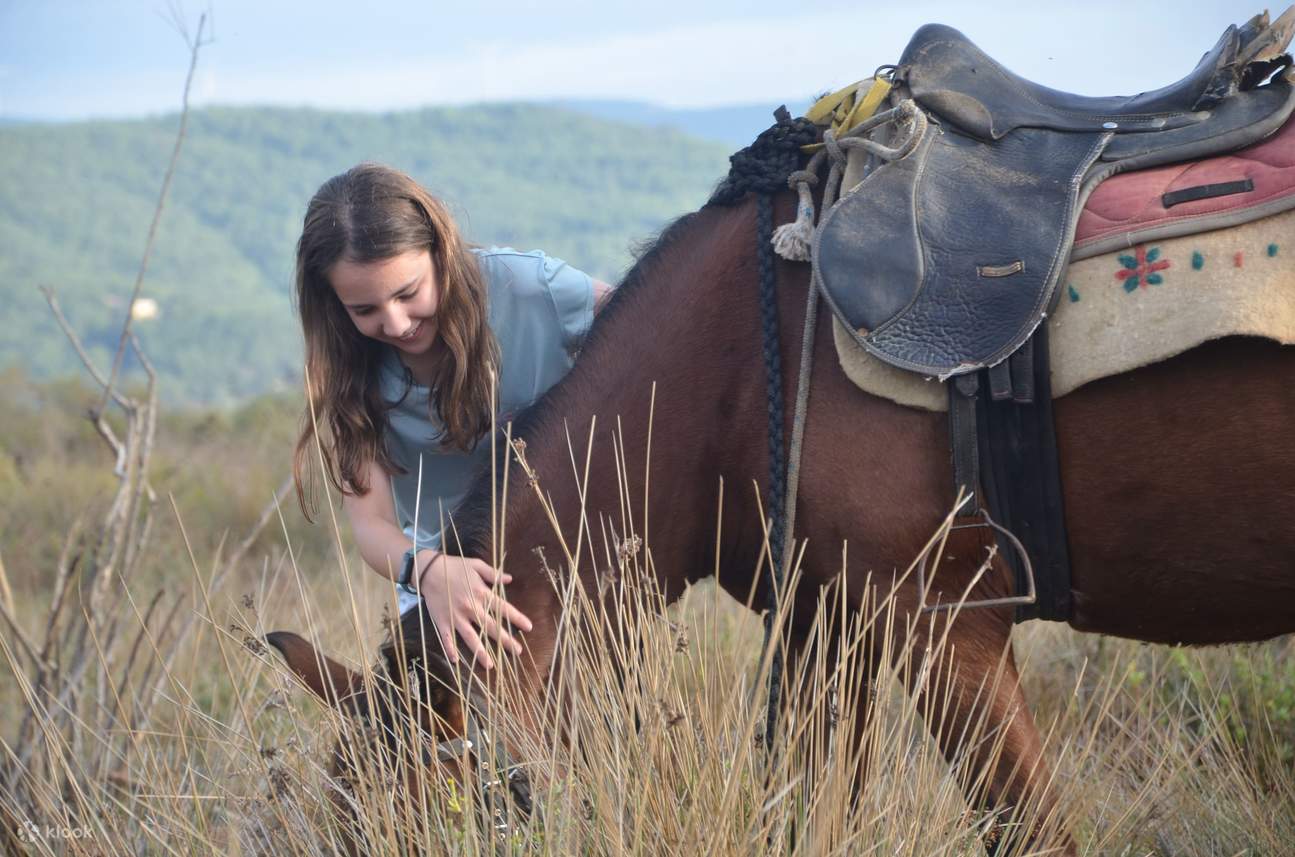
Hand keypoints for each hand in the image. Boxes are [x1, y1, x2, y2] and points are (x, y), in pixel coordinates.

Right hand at [416, 550, 532, 669]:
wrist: (429, 570)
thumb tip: (509, 579)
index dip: (517, 618)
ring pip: (470, 637)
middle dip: (505, 640)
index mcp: (481, 593)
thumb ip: (493, 574)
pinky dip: (450, 649)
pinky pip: (447, 638)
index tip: (529, 627)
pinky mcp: (442, 621)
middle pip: (490, 627)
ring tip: (490, 665)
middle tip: (518, 651)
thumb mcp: (476, 565)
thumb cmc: (455, 566)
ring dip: (480, 652)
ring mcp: (456, 616)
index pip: (503, 608)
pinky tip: (456, 661)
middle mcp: (470, 607)